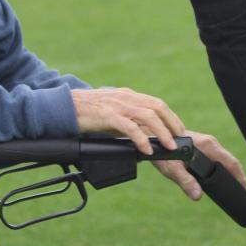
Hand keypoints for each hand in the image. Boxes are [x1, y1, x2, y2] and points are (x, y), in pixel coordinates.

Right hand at [71, 88, 185, 154]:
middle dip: (172, 124)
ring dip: (162, 132)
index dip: (171, 117)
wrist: (65, 107)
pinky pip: (130, 127)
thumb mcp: (112, 113)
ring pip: (148, 116)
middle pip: (157, 107)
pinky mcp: (108, 116)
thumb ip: (127, 120)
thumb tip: (143, 136)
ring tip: (169, 146)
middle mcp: (126, 98)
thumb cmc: (88, 112)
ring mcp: (118, 105)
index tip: (179, 130)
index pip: (156, 103)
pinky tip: (147, 149)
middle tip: (180, 139)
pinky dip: (141, 139)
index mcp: (128, 96)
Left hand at [153, 131, 245, 200]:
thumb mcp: (172, 169)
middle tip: (241, 193)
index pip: (232, 162)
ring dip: (228, 173)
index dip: (240, 177)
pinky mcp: (200, 146)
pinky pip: (215, 158)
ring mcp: (206, 143)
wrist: (151, 136)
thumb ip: (185, 182)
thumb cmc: (161, 151)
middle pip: (229, 161)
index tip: (245, 189)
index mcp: (208, 146)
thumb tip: (198, 196)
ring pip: (222, 160)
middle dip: (236, 176)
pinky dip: (220, 169)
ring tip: (232, 188)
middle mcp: (210, 143)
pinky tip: (218, 179)